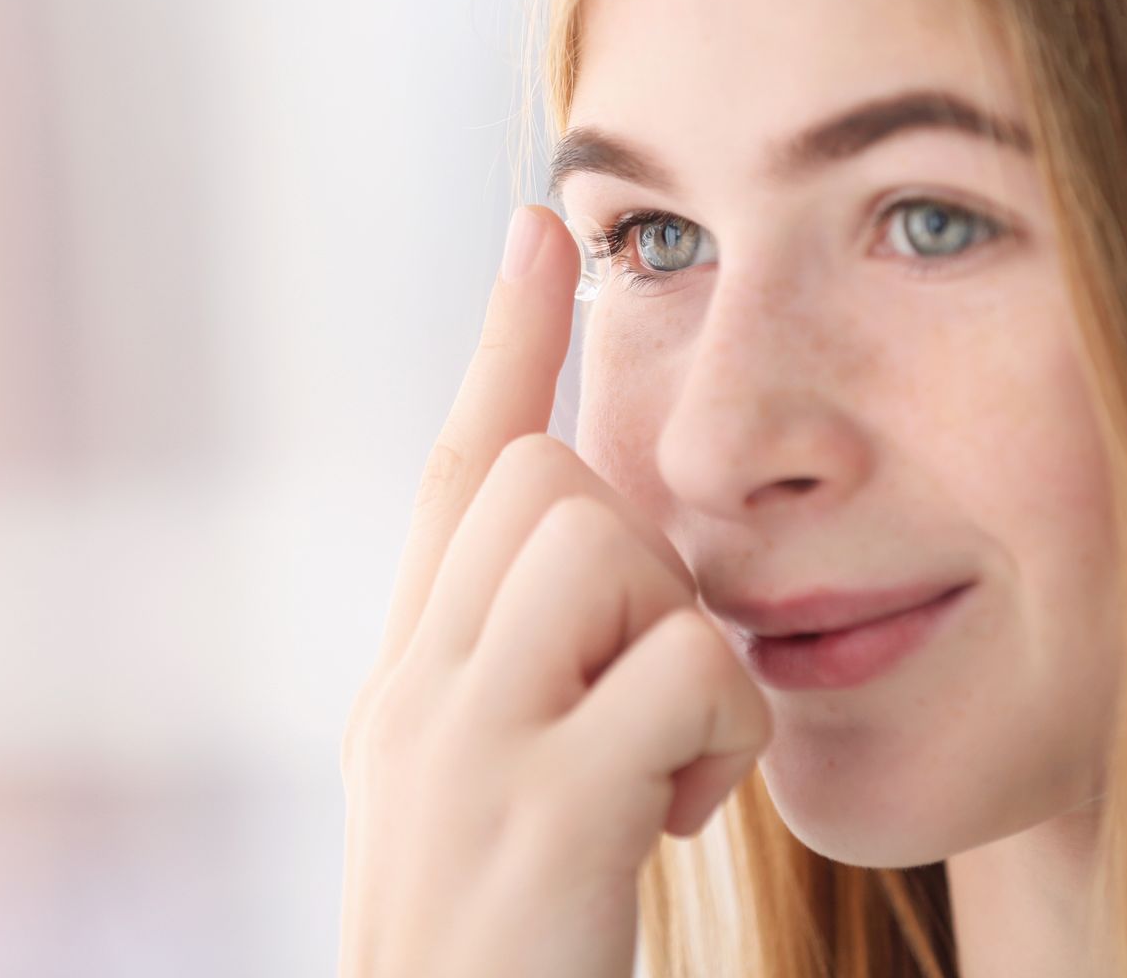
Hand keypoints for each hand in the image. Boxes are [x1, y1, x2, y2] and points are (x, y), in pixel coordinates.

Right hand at [338, 204, 772, 977]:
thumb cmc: (500, 955)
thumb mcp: (483, 795)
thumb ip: (518, 675)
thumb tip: (602, 558)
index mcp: (409, 681)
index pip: (457, 465)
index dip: (506, 338)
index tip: (547, 221)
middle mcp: (415, 692)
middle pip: (548, 477)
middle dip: (632, 555)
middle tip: (641, 691)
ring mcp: (464, 748)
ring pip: (606, 541)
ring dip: (675, 641)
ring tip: (661, 765)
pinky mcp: (540, 814)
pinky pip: (685, 667)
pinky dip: (717, 739)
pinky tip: (675, 820)